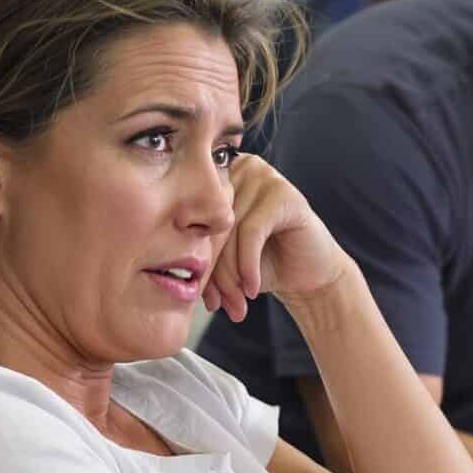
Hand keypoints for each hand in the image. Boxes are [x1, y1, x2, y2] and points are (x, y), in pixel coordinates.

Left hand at [205, 154, 353, 321]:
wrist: (308, 277)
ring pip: (229, 230)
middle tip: (220, 305)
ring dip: (231, 274)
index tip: (204, 299)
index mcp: (220, 176)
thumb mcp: (222, 259)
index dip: (197, 261)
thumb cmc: (262, 265)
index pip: (195, 219)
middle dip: (214, 271)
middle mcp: (240, 168)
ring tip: (237, 303)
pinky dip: (248, 266)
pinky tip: (252, 290)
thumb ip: (196, 250)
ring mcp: (264, 176)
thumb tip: (163, 261)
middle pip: (210, 223)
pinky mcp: (284, 194)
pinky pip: (251, 232)